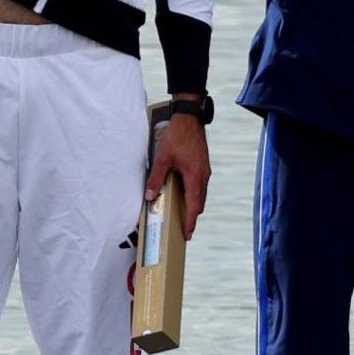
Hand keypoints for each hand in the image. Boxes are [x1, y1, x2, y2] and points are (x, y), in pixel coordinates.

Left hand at [146, 110, 211, 233]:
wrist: (189, 120)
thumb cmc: (177, 137)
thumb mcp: (162, 159)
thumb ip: (156, 178)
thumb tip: (149, 195)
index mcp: (195, 177)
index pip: (194, 205)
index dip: (190, 221)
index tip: (188, 233)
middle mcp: (203, 176)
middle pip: (199, 202)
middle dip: (192, 217)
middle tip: (185, 229)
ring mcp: (204, 171)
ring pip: (200, 194)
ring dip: (193, 206)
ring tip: (184, 216)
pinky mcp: (202, 166)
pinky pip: (199, 186)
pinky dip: (193, 195)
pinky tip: (184, 196)